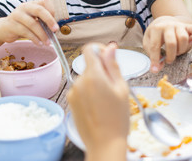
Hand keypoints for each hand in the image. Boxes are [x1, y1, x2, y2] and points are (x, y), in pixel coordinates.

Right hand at [0, 0, 57, 45]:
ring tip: (47, 42)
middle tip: (55, 30)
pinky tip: (39, 43)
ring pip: (32, 24)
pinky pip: (25, 32)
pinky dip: (34, 39)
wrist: (3, 29)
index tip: (54, 22)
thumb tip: (54, 30)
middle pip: (39, 10)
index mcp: (32, 4)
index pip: (45, 1)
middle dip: (49, 20)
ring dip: (42, 35)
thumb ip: (42, 22)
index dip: (52, 11)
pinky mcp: (12, 25)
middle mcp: (25, 7)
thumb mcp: (33, 20)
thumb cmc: (22, 25)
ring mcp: (17, 15)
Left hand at [67, 43, 128, 160]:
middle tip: (113, 87)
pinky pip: (80, 90)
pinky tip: (98, 107)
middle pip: (89, 66)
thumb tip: (110, 48)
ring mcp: (73, 92)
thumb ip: (113, 65)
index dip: (99, 49)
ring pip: (85, 79)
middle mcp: (80, 81)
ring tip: (106, 101)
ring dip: (95, 83)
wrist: (104, 144)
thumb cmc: (117, 119)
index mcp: (94, 75)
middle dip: (101, 71)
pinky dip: (88, 93)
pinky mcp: (70, 101)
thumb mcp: (121, 88)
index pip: (89, 49)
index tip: (107, 57)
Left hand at [144, 16, 191, 72]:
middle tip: (169, 60)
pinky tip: (190, 42)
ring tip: (177, 52)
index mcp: (156, 28)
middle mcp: (168, 25)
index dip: (155, 60)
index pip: (155, 46)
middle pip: (171, 43)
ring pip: (184, 39)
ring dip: (181, 49)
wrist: (165, 21)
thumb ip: (151, 54)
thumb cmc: (156, 35)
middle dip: (170, 56)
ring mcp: (179, 25)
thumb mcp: (148, 42)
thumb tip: (157, 68)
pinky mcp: (189, 26)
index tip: (155, 70)